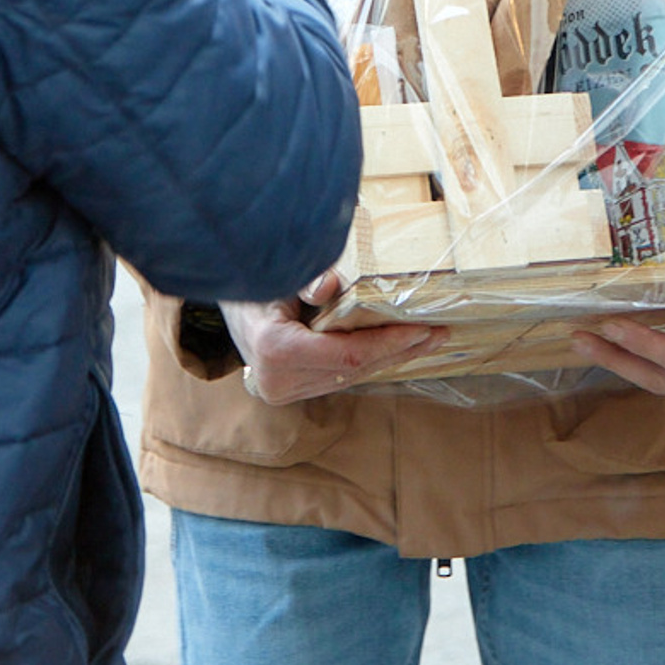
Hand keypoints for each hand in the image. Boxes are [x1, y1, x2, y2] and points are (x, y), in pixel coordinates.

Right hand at [221, 274, 444, 403]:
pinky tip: (398, 348)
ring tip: (429, 340)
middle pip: (354, 370)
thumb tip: (329, 284)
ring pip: (350, 377)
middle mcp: (278, 381)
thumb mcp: (276, 273)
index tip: (422, 330)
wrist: (225, 304)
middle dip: (399, 351)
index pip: (346, 355)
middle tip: (440, 333)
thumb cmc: (252, 281)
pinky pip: (341, 376)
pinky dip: (371, 361)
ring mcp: (284, 391)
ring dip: (391, 358)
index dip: (387, 344)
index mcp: (274, 351)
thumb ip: (304, 279)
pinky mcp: (292, 390)